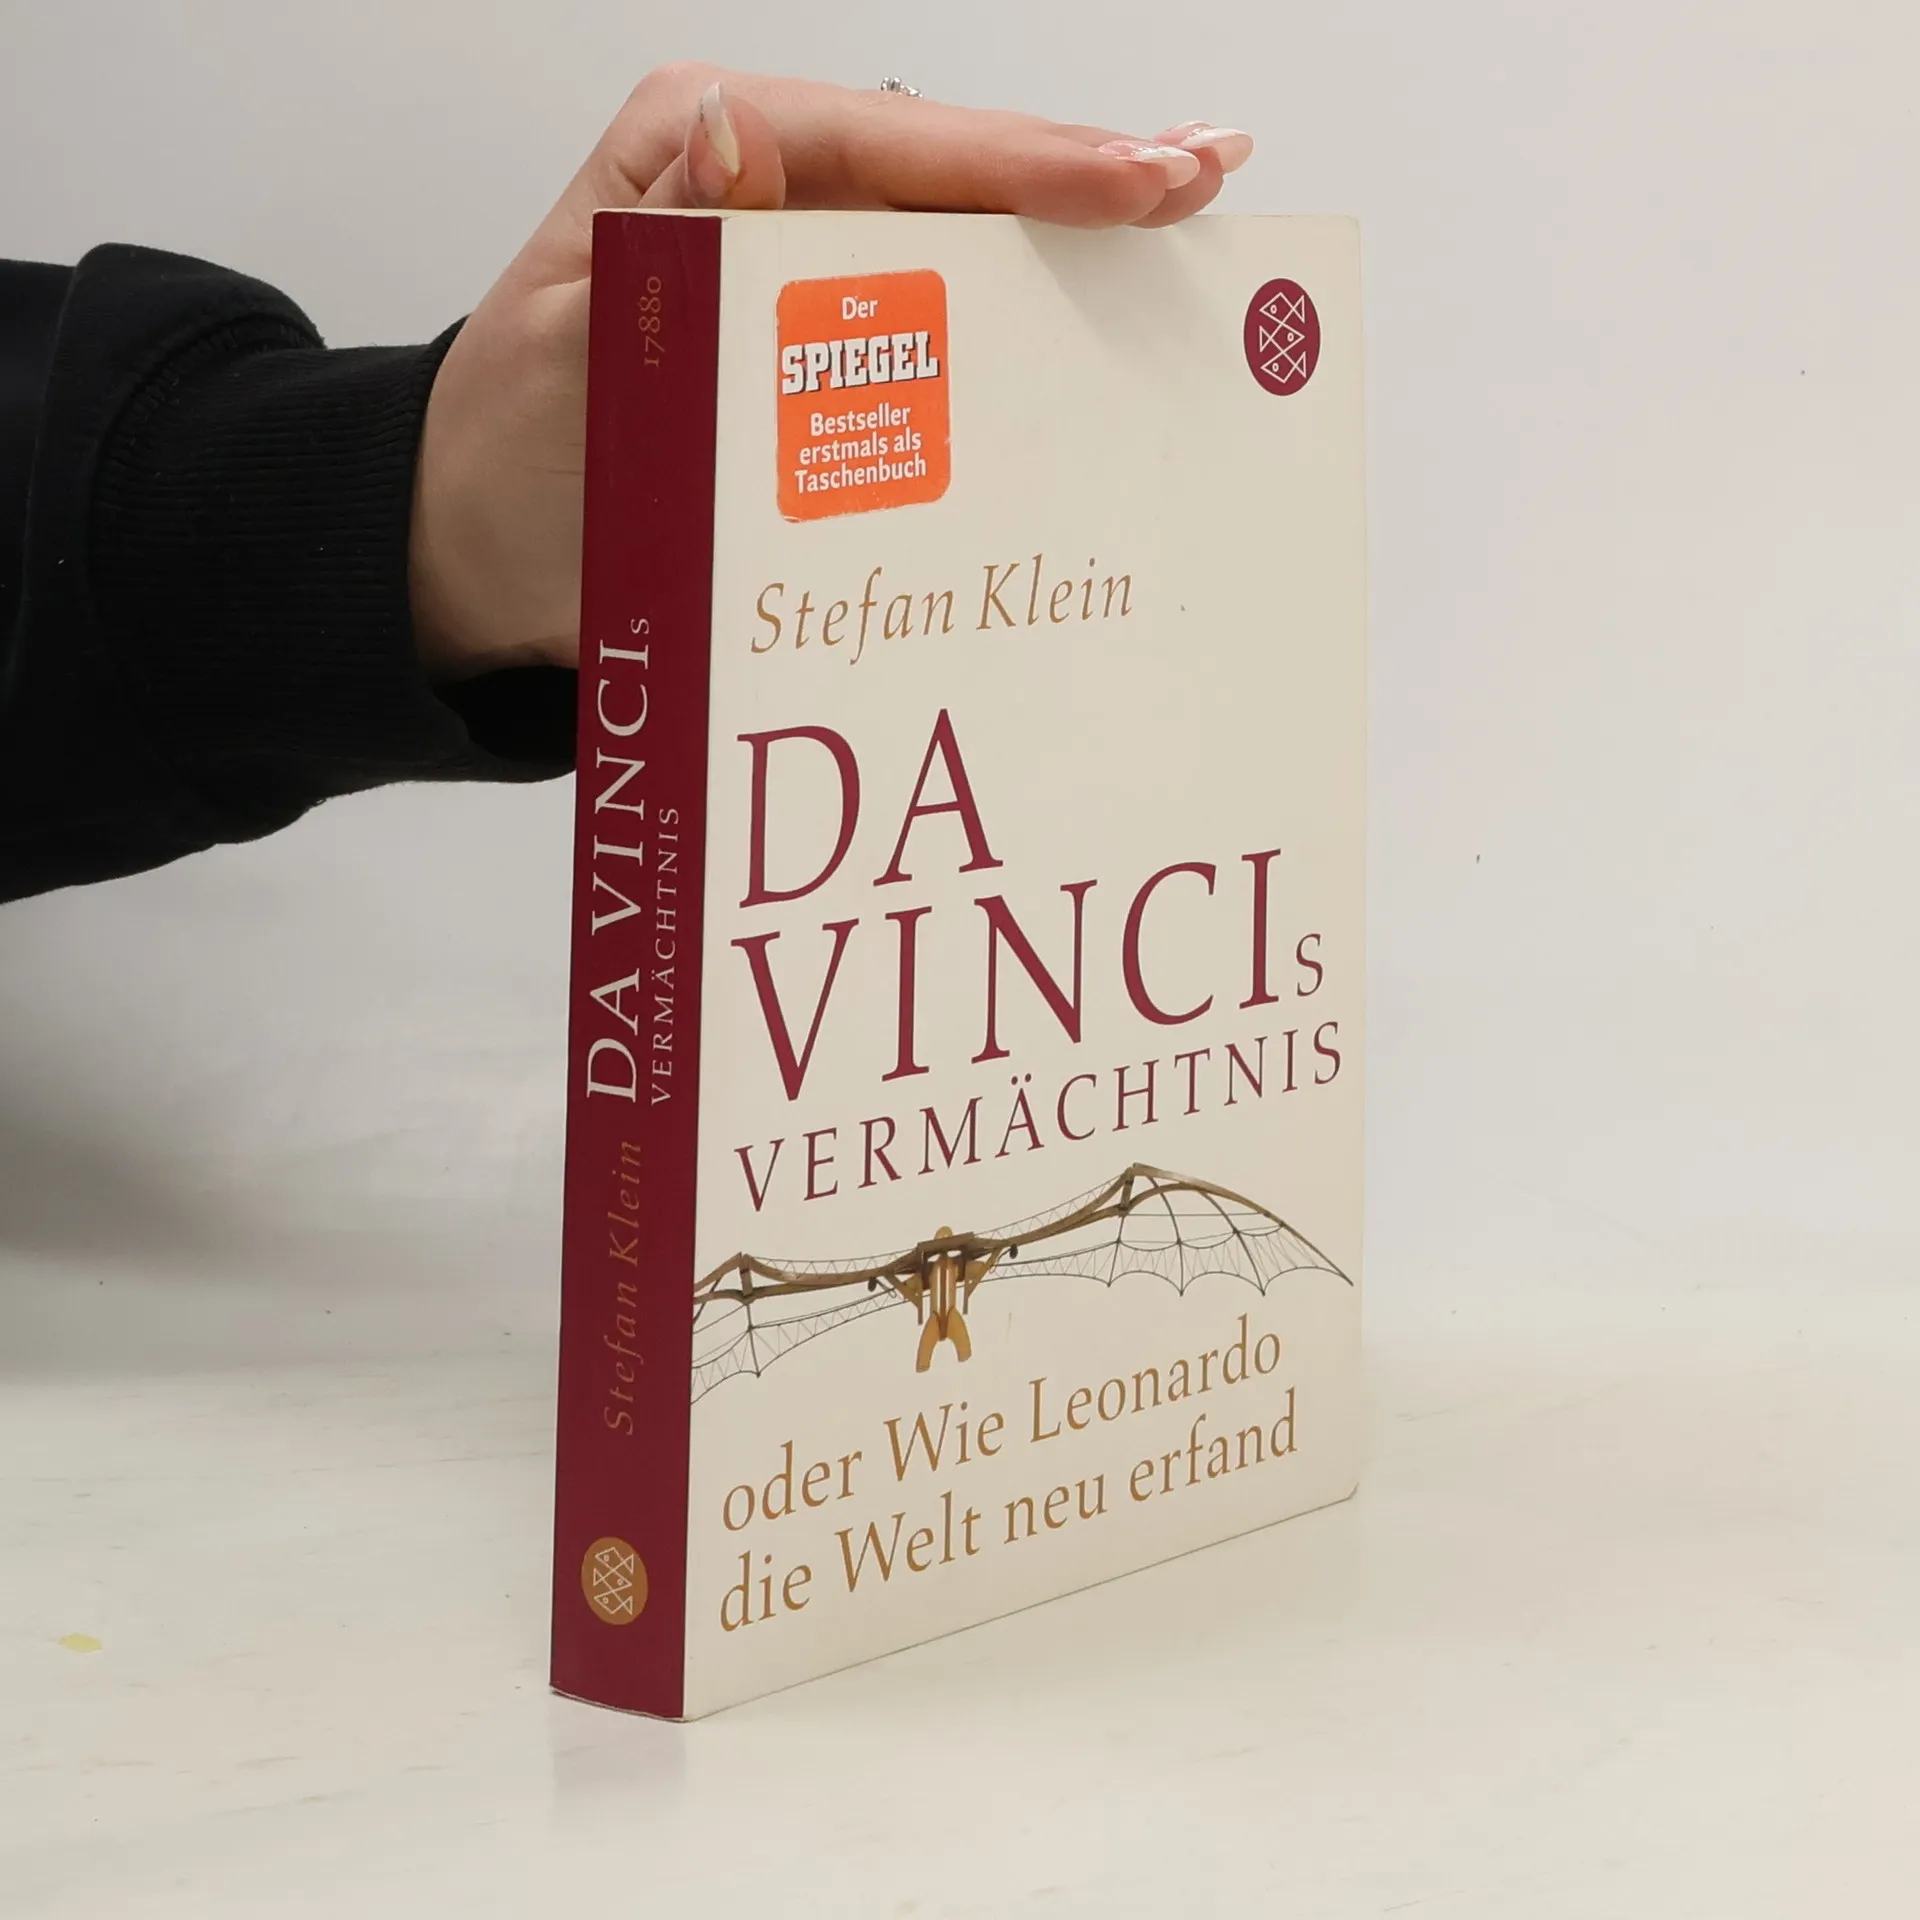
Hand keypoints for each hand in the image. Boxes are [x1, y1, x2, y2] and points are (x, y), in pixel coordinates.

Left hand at [409, 66, 1253, 678]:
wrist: (484, 556)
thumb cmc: (513, 445)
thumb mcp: (568, 342)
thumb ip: (664, 243)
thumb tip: (745, 135)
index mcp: (706, 153)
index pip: (899, 146)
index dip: (1034, 163)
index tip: (1150, 179)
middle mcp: (770, 202)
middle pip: (956, 183)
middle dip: (1084, 188)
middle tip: (1206, 186)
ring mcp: (806, 284)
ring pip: (962, 255)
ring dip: (1071, 262)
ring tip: (1186, 249)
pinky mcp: (823, 367)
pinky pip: (936, 346)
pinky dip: (1019, 351)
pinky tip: (1095, 353)